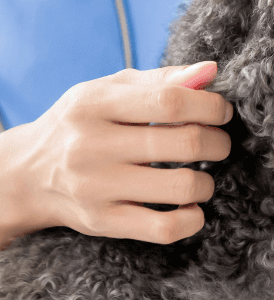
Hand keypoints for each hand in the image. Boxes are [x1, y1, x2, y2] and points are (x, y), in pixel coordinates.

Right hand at [0, 61, 231, 246]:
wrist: (26, 175)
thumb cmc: (83, 123)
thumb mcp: (111, 90)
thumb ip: (162, 79)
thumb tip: (210, 71)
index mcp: (96, 105)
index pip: (171, 101)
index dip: (211, 106)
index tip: (222, 112)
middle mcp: (92, 146)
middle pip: (185, 143)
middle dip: (219, 143)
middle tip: (219, 143)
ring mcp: (96, 188)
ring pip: (182, 186)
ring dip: (208, 182)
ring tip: (202, 175)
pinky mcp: (102, 222)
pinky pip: (163, 228)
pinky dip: (192, 219)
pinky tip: (191, 206)